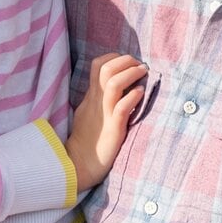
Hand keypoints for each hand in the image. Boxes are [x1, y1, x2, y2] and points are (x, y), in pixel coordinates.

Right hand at [65, 52, 148, 190]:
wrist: (78, 165)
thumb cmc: (87, 141)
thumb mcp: (89, 112)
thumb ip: (99, 98)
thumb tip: (117, 85)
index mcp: (90, 96)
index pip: (98, 65)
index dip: (114, 57)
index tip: (129, 62)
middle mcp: (96, 101)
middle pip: (106, 68)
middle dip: (125, 60)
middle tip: (139, 64)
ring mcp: (104, 114)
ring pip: (114, 83)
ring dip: (131, 74)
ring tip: (143, 72)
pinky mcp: (112, 129)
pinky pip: (122, 108)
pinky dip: (133, 97)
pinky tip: (141, 93)